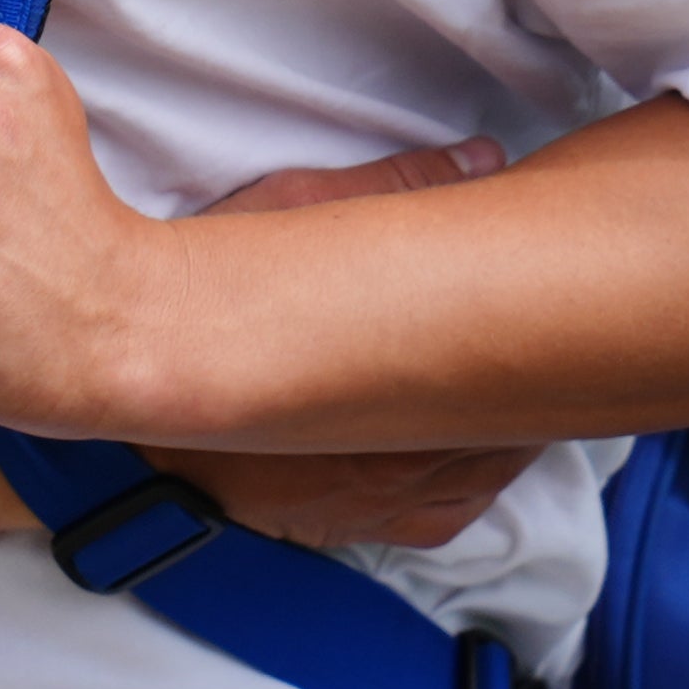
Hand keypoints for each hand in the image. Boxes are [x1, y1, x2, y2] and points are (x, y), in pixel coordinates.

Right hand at [153, 135, 534, 549]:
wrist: (115, 408)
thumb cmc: (196, 301)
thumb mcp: (287, 217)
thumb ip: (390, 187)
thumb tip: (485, 161)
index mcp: (390, 376)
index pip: (504, 363)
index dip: (550, 334)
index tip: (574, 303)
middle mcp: (392, 454)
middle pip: (507, 425)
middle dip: (539, 385)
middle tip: (569, 345)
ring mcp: (372, 500)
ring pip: (485, 477)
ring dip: (515, 436)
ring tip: (534, 392)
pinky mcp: (348, 527)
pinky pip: (444, 518)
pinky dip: (475, 488)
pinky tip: (484, 456)